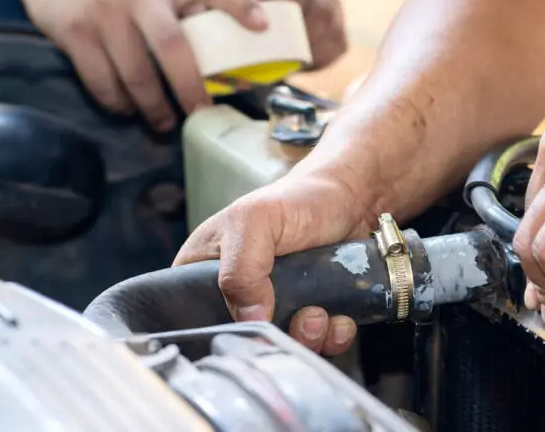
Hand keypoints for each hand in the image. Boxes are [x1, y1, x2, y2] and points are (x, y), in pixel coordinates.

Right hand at [14, 0, 267, 130]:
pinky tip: (128, 109)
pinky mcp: (75, 31)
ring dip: (153, 106)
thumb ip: (198, 1)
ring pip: (137, 73)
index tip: (263, 27)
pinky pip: (101, 80)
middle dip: (190, 87)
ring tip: (164, 122)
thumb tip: (251, 32)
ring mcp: (106, 12)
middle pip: (173, 46)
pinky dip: (118, 102)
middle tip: (201, 111)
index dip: (239, 4)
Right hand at [174, 169, 377, 354]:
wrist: (350, 198)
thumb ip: (240, 270)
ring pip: (284, 346)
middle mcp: (238, 295)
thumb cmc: (294, 201)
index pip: (194, 318)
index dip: (221, 331)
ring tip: (318, 312)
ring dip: (307, 338)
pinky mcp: (311, 315)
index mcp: (203, 272)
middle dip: (275, 338)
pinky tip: (338, 316)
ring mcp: (276, 307)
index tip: (252, 329)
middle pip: (245, 340)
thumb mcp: (253, 222)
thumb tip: (250, 319)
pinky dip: (333, 337)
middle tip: (297, 316)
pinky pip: (319, 344)